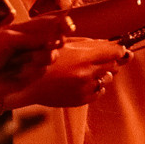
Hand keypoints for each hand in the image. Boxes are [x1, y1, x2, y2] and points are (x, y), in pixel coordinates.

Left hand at [0, 13, 66, 116]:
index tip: (69, 25)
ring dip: (43, 57)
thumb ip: (31, 35)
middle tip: (54, 42)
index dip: (59, 24)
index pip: (45, 26)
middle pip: (52, 41)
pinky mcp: (24, 80)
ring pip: (49, 58)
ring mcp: (26, 64)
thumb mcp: (5, 38)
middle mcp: (24, 48)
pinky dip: (33, 71)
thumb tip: (55, 35)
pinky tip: (21, 71)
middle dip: (56, 41)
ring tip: (30, 60)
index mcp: (18, 34)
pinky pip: (40, 73)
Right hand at [8, 37, 126, 108]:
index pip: (116, 52)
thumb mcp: (64, 44)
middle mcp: (86, 74)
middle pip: (114, 65)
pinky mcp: (81, 100)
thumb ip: (88, 43)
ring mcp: (84, 89)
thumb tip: (109, 43)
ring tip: (87, 70)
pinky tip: (83, 81)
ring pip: (108, 79)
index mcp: (83, 57)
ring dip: (102, 73)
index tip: (118, 49)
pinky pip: (99, 92)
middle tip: (102, 58)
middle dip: (110, 60)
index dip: (119, 50)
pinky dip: (96, 86)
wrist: (25, 84)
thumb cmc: (43, 59)